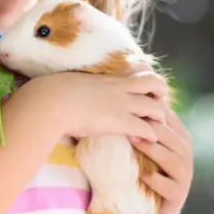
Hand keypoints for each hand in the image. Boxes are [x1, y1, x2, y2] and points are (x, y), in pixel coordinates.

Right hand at [36, 71, 169, 142]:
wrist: (51, 101)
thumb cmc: (53, 93)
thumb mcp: (71, 83)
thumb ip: (79, 87)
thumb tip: (68, 91)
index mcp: (108, 78)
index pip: (137, 71)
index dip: (146, 79)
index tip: (146, 90)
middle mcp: (119, 88)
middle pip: (154, 82)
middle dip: (161, 94)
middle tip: (157, 106)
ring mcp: (122, 104)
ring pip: (156, 107)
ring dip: (160, 118)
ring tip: (157, 128)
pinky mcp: (120, 121)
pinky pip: (146, 128)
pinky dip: (151, 136)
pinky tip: (148, 142)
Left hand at [131, 105, 193, 213]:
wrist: (149, 213)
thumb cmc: (141, 172)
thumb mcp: (140, 146)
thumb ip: (138, 125)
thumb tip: (120, 98)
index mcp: (178, 138)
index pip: (169, 118)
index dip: (152, 108)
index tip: (130, 100)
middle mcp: (185, 154)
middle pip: (172, 136)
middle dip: (152, 127)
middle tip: (130, 119)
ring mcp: (185, 176)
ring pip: (173, 159)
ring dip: (153, 149)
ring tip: (133, 141)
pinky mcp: (179, 195)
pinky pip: (170, 186)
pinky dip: (155, 179)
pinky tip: (140, 174)